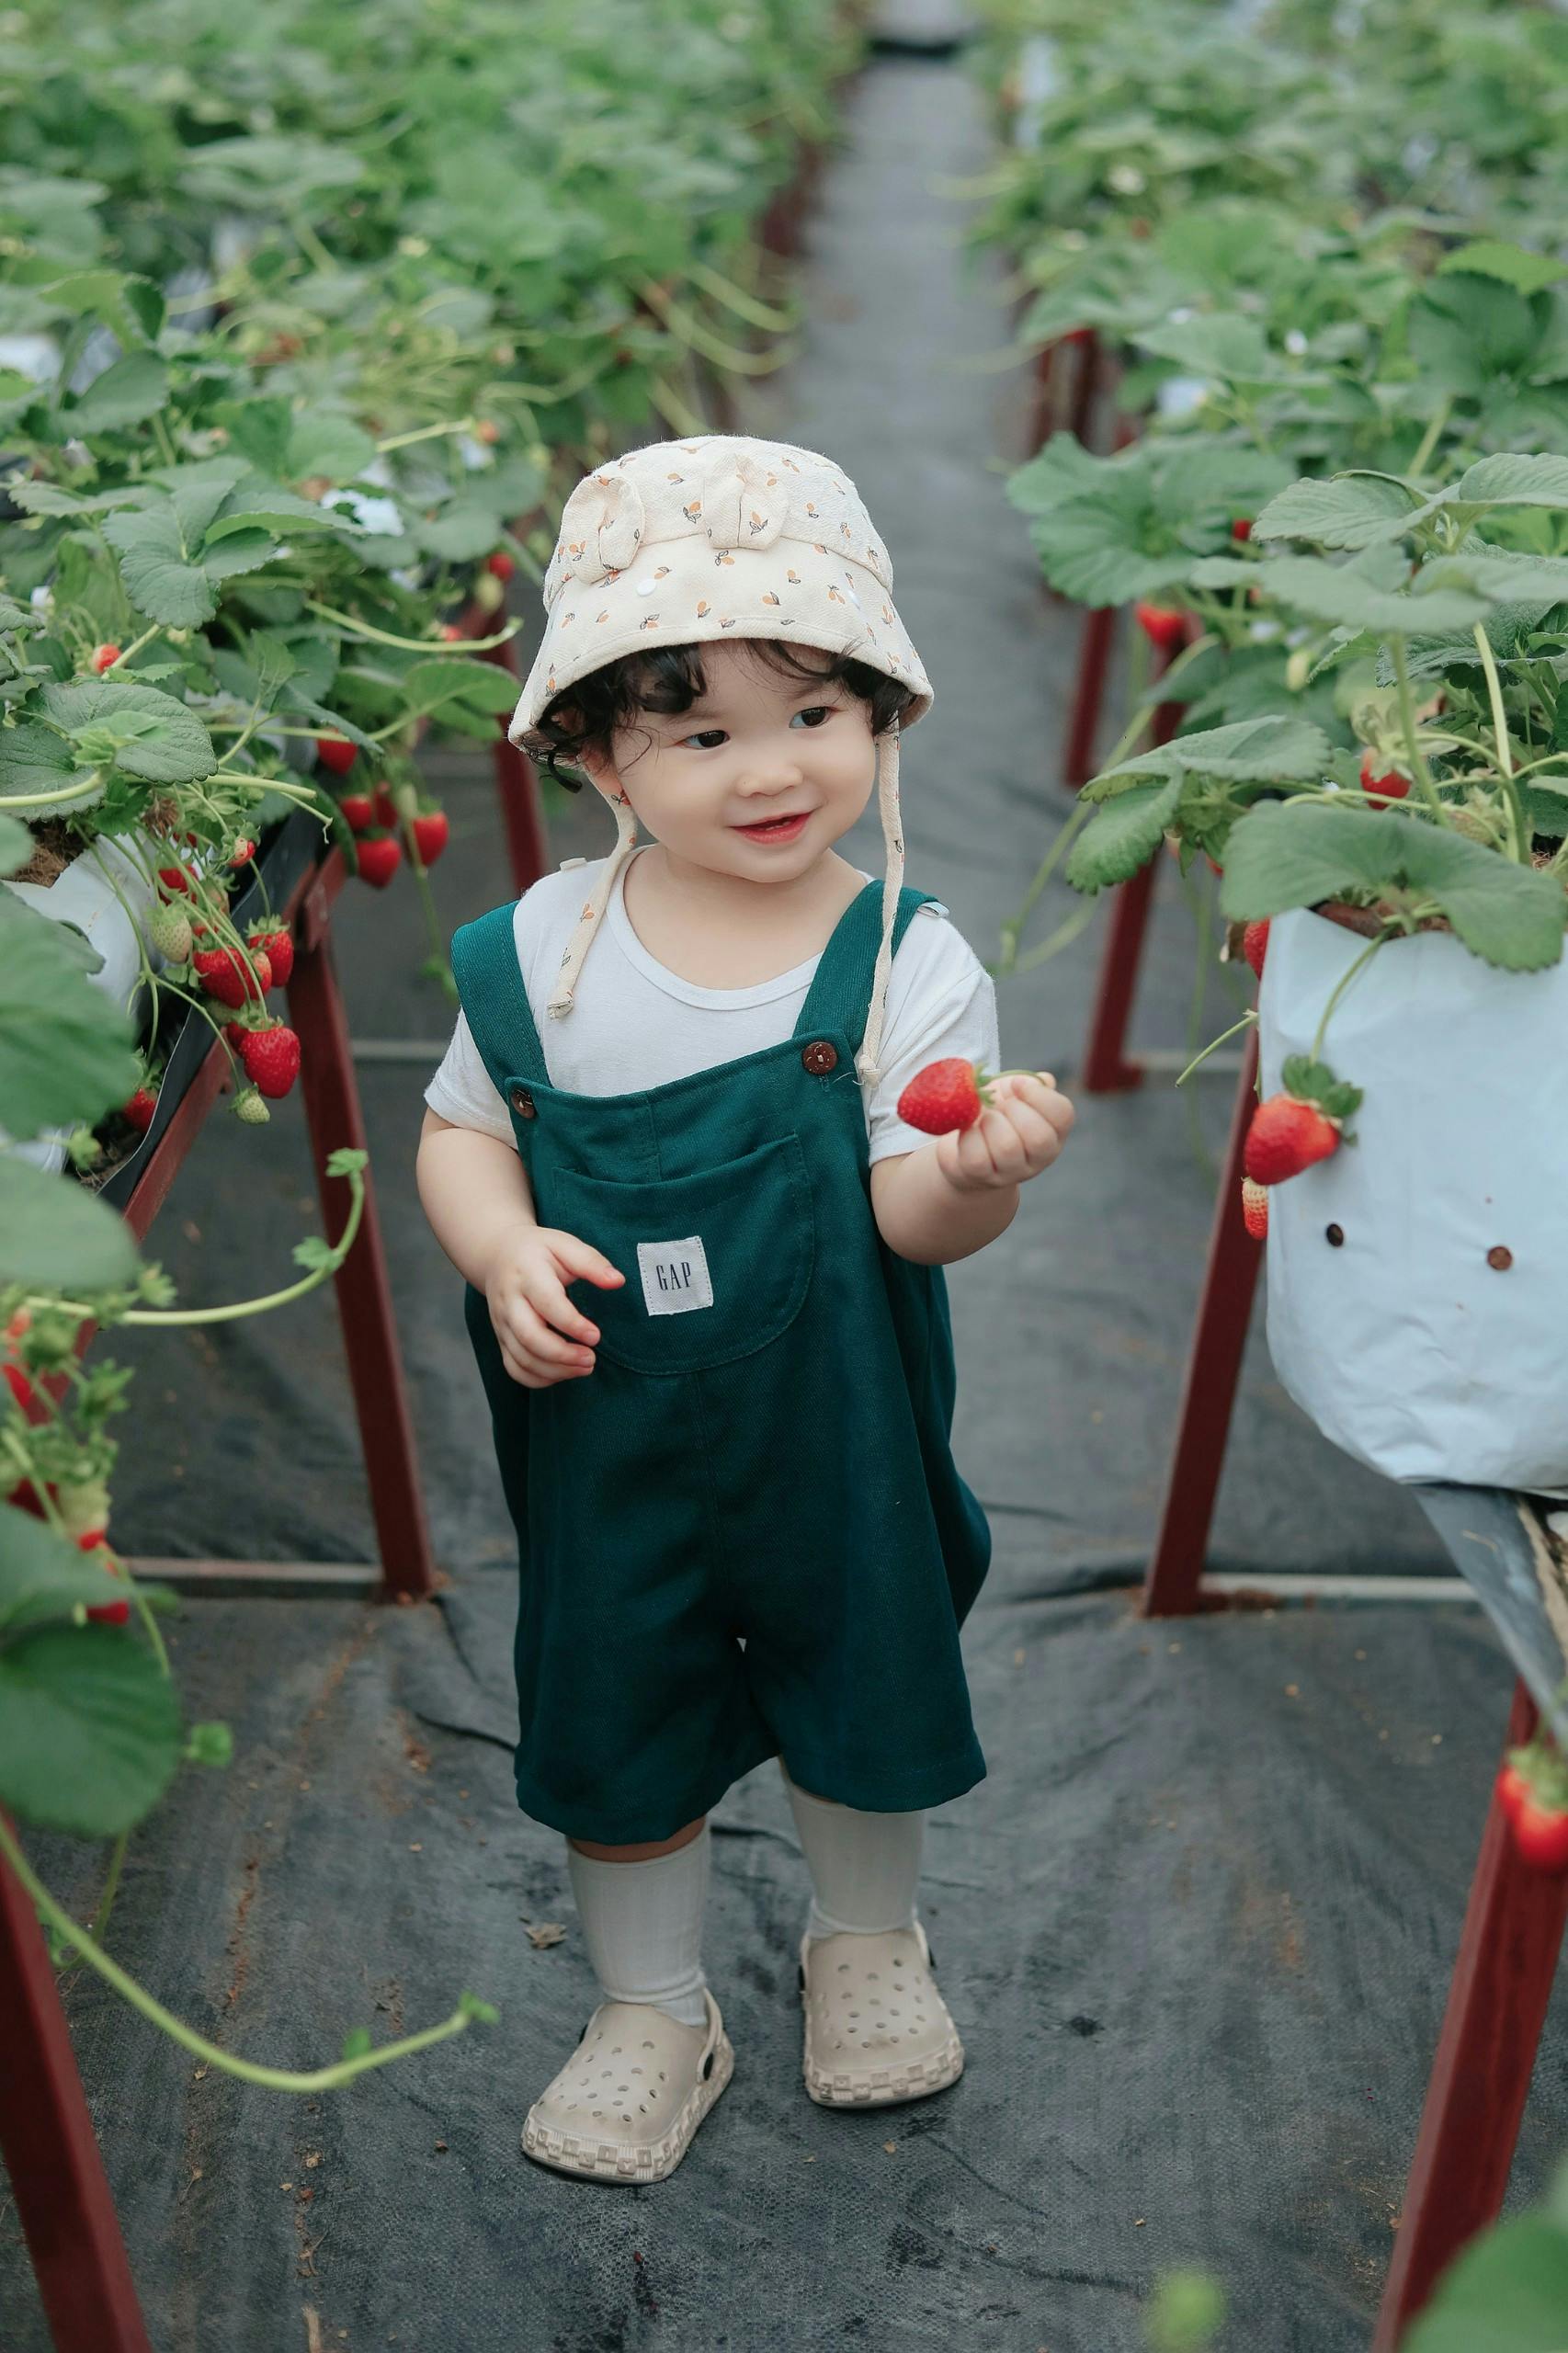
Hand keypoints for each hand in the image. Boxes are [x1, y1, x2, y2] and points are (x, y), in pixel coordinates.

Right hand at [484, 1225, 624, 1388]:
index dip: (572, 1324)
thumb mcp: (564, 1244)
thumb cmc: (538, 1251)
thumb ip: (591, 1262)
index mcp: (527, 1274)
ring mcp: (502, 1323)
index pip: (547, 1304)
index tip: (596, 1336)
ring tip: (585, 1367)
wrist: (496, 1255)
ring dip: (555, 1370)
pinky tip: (563, 1373)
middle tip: (591, 1359)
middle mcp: (510, 1301)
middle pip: (529, 1337)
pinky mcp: (501, 1338)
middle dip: (562, 1355)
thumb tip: (618, 1281)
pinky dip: (538, 1379)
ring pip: (522, 1358)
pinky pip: (513, 1367)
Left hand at [933, 1071, 1074, 1194]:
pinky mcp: (981, 1177)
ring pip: (1007, 1147)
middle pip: (1039, 1138)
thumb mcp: (1014, 1093)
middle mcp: (1040, 1157)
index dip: (1038, 1094)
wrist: (963, 1144)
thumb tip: (1044, 1081)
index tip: (1016, 1083)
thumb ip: (1031, 1083)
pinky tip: (970, 1130)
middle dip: (1014, 1110)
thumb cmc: (995, 1113)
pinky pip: (977, 1157)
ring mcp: (1012, 1172)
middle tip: (999, 1105)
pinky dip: (970, 1136)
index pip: (1063, 1114)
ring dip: (991, 1122)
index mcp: (1055, 1132)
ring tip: (983, 1117)